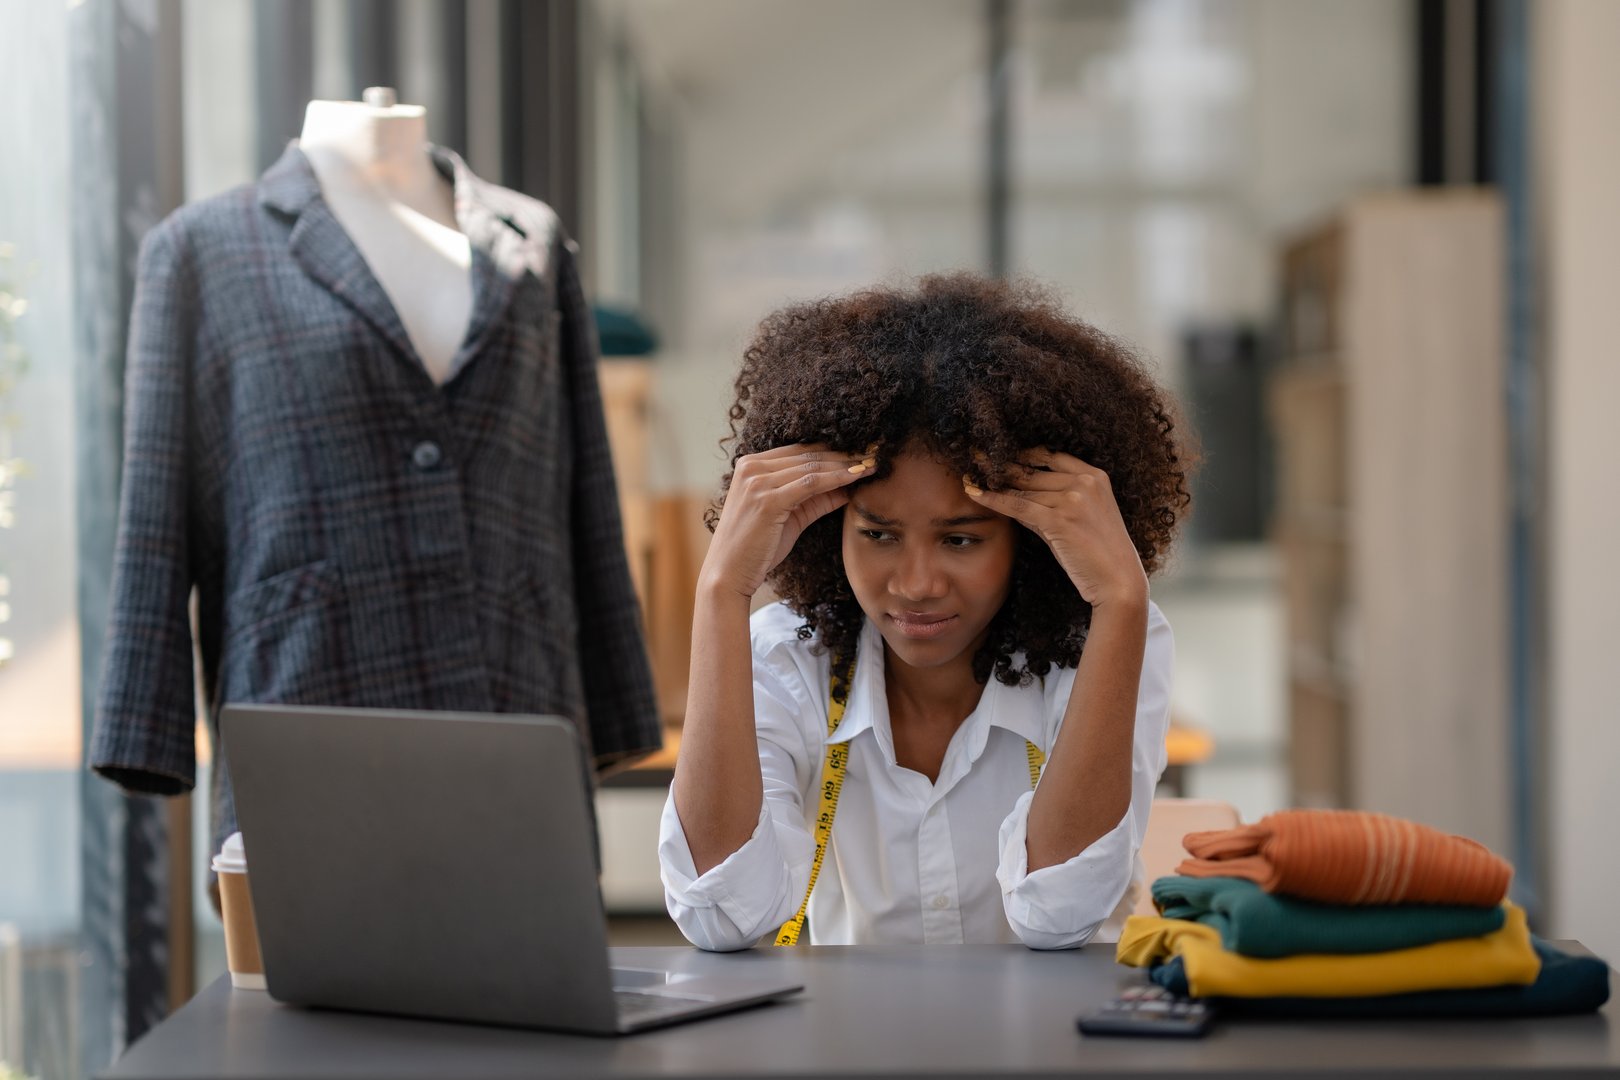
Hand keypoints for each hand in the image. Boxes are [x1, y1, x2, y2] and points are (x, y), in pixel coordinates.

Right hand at [702, 443, 874, 599]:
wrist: (729, 574)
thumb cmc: (757, 549)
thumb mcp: (790, 517)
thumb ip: (816, 499)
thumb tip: (849, 487)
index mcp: (750, 465)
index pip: (800, 451)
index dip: (833, 451)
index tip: (860, 453)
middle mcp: (750, 467)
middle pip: (808, 454)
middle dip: (844, 454)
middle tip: (873, 454)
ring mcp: (756, 481)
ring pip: (812, 466)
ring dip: (845, 464)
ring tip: (871, 465)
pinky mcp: (766, 499)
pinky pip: (810, 483)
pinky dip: (837, 478)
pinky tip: (856, 477)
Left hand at [962, 449, 1146, 608]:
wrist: (1119, 582)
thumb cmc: (1099, 554)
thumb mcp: (1081, 518)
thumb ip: (1053, 502)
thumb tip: (1016, 495)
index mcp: (1095, 475)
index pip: (1050, 455)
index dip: (1022, 453)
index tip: (999, 451)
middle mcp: (1085, 481)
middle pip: (1032, 469)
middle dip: (1001, 464)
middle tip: (975, 457)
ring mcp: (1073, 499)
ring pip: (1023, 487)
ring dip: (994, 480)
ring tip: (970, 474)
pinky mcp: (1059, 520)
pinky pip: (1018, 505)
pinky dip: (994, 499)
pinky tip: (975, 493)